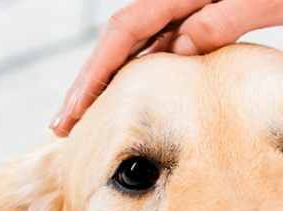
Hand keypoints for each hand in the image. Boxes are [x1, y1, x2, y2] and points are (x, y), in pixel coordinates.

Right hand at [49, 0, 282, 136]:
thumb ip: (222, 22)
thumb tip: (177, 52)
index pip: (124, 33)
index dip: (94, 74)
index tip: (73, 111)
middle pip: (117, 42)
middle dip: (86, 84)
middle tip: (60, 126)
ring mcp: (184, 4)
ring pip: (135, 46)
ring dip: (107, 80)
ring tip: (84, 118)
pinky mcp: (196, 11)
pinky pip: (157, 43)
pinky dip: (136, 70)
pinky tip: (130, 95)